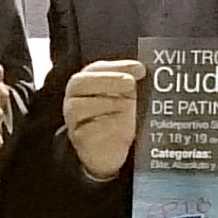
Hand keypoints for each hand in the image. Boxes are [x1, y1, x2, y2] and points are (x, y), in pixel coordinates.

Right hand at [62, 59, 147, 180]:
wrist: (112, 151)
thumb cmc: (119, 120)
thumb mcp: (127, 98)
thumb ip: (130, 83)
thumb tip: (143, 71)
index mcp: (88, 83)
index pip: (96, 69)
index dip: (117, 66)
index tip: (140, 69)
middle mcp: (75, 98)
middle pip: (80, 83)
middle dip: (108, 80)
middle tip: (130, 83)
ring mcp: (74, 119)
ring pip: (80, 105)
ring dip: (109, 104)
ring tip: (127, 108)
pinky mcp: (79, 138)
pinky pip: (89, 129)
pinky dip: (108, 126)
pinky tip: (121, 129)